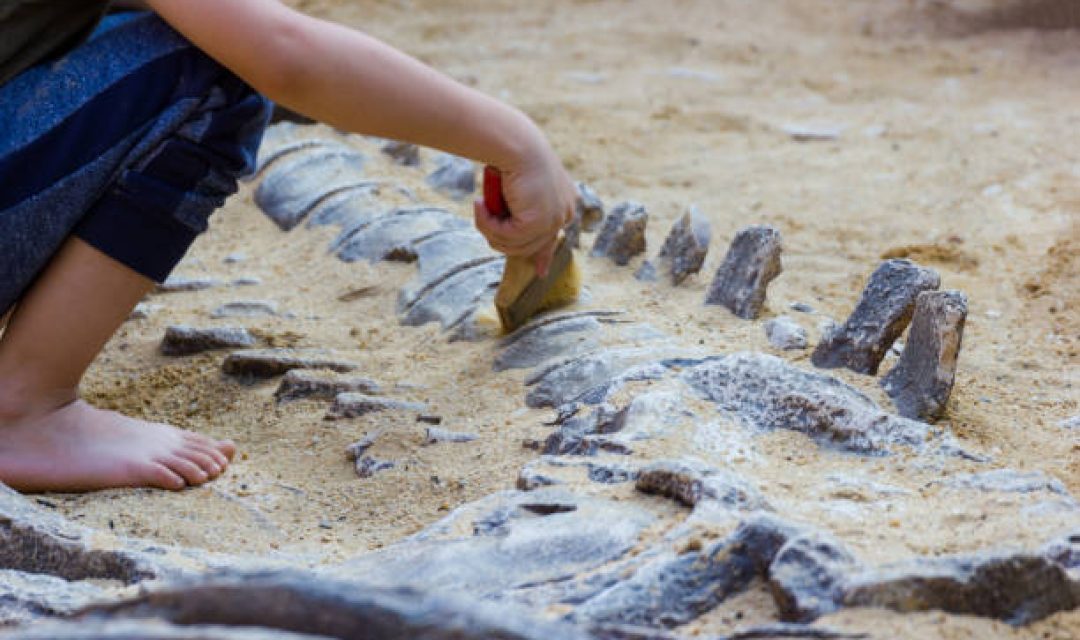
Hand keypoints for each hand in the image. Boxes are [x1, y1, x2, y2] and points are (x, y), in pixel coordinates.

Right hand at [473, 132, 574, 276]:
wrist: (513, 142)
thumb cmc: (511, 155)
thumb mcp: (517, 187)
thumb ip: (519, 211)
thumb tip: (508, 231)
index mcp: (565, 202)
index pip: (553, 237)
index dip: (543, 256)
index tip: (540, 273)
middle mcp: (565, 212)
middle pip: (529, 246)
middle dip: (500, 237)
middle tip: (482, 214)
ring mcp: (554, 219)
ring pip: (514, 245)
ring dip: (490, 229)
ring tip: (480, 206)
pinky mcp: (538, 223)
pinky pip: (506, 237)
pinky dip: (488, 224)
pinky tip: (480, 204)